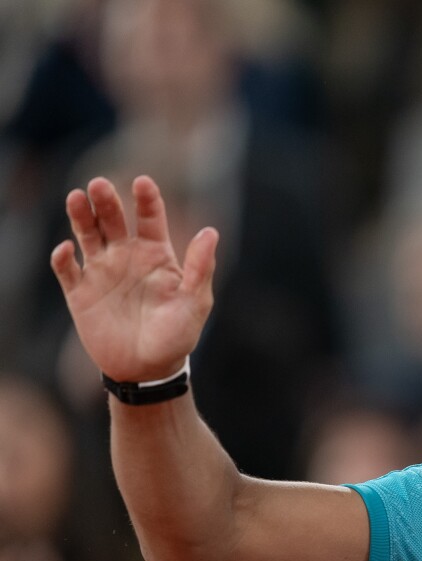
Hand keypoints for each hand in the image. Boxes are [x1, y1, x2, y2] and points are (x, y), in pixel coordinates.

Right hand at [51, 176, 217, 382]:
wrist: (148, 368)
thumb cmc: (177, 335)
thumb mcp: (195, 302)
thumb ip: (200, 268)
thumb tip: (211, 232)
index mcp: (156, 254)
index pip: (150, 219)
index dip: (147, 199)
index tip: (142, 182)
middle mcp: (126, 256)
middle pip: (113, 220)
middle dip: (106, 201)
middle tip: (99, 184)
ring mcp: (101, 272)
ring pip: (87, 235)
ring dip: (80, 216)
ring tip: (76, 197)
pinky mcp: (80, 293)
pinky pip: (66, 270)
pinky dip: (62, 258)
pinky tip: (66, 250)